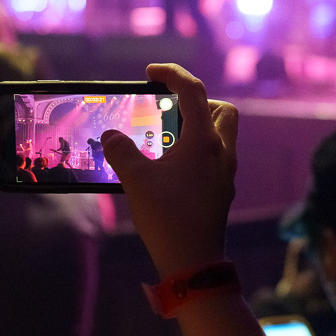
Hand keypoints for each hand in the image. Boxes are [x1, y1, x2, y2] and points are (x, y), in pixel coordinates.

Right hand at [102, 63, 237, 277]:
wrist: (193, 263)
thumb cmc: (167, 218)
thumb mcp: (135, 180)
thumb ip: (120, 151)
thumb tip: (110, 136)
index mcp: (204, 142)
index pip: (194, 91)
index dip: (173, 74)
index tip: (151, 72)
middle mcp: (221, 152)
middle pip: (222, 111)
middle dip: (198, 102)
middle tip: (170, 108)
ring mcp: (225, 173)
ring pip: (222, 135)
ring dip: (199, 127)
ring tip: (167, 136)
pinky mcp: (221, 191)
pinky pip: (214, 157)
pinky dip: (197, 150)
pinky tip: (171, 166)